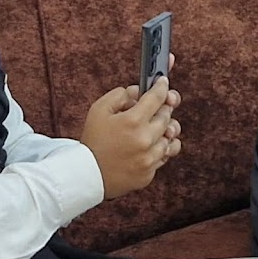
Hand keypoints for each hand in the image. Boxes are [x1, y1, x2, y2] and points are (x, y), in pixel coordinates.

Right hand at [79, 79, 181, 197]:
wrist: (87, 175)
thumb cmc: (93, 141)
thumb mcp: (99, 110)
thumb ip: (120, 95)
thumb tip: (138, 92)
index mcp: (133, 121)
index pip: (157, 97)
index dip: (162, 86)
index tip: (163, 83)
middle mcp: (145, 139)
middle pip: (167, 116)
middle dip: (162, 108)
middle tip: (155, 107)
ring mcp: (149, 158)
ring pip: (171, 137)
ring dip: (164, 130)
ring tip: (154, 128)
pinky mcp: (150, 173)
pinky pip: (165, 156)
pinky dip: (161, 148)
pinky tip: (151, 145)